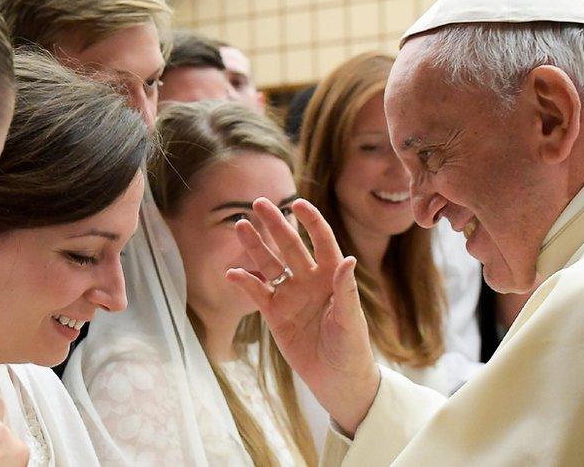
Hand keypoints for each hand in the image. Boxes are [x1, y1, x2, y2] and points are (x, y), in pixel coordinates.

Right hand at [227, 198, 379, 434]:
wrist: (337, 380)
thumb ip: (345, 290)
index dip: (311, 221)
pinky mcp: (275, 314)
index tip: (298, 202)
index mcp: (332, 276)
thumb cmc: (352, 349)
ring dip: (255, 246)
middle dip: (275, 224)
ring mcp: (290, 295)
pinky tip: (232, 273)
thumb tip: (348, 259)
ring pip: (269, 264)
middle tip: (258, 203)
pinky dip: (244, 282)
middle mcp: (309, 280)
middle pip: (289, 246)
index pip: (321, 241)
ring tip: (240, 226)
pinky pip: (257, 293)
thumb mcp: (351, 320)